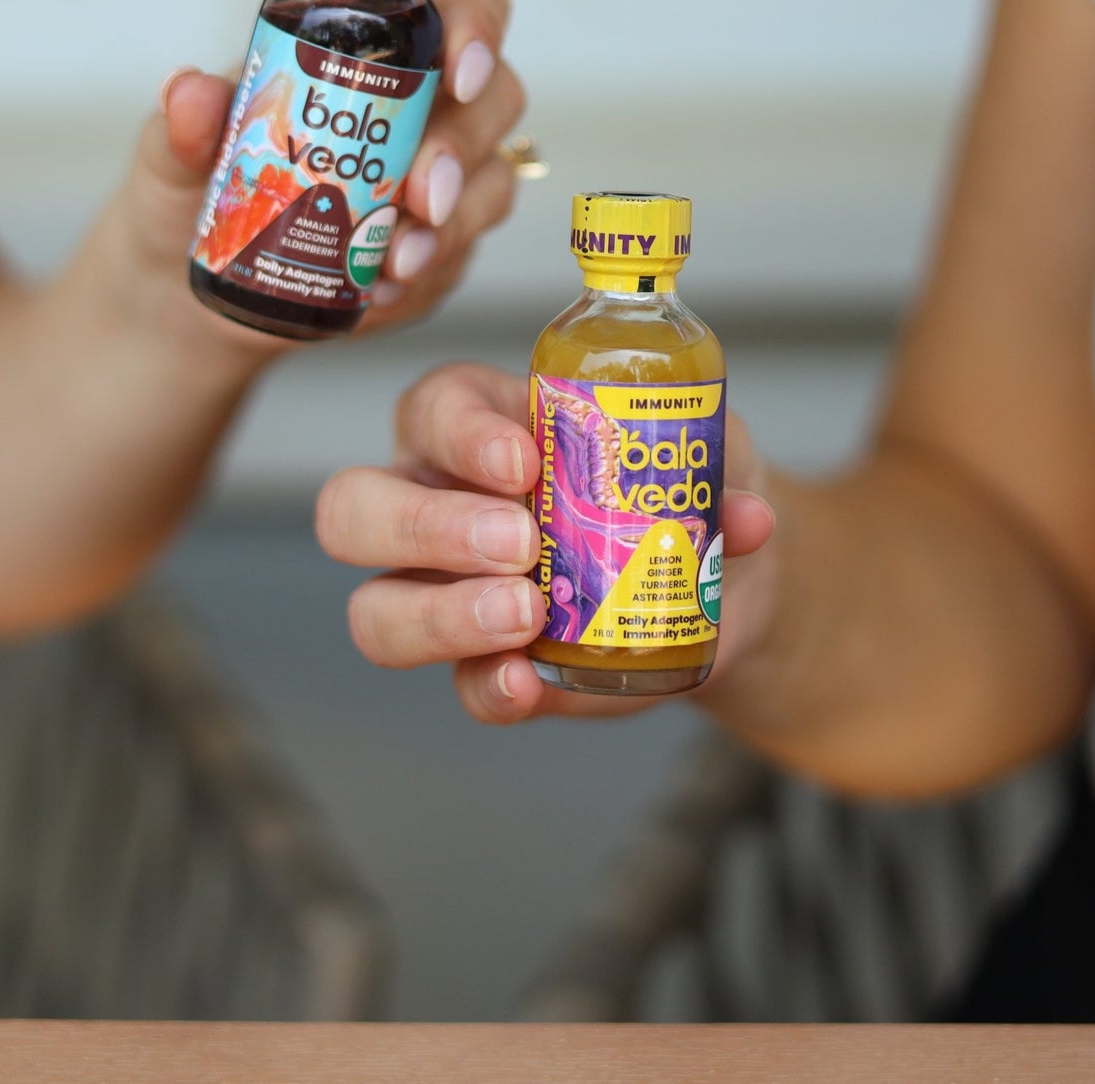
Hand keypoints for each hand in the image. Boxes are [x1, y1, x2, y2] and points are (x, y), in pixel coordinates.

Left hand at [115, 0, 523, 361]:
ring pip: (491, 183)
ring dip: (452, 225)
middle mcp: (421, 103)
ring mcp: (439, 177)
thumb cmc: (198, 194)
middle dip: (461, 149)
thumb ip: (182, 125)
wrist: (204, 284)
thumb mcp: (172, 155)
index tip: (458, 73)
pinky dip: (427, 274)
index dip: (478, 23)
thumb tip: (188, 93)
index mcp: (370, 42)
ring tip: (394, 263)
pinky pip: (461, 255)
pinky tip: (380, 292)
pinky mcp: (438, 244)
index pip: (461, 1)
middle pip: (494, 98)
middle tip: (418, 198)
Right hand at [318, 363, 777, 722]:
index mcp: (474, 424)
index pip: (429, 409)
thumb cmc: (680, 486)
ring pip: (376, 608)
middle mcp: (433, 502)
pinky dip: (490, 685)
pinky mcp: (485, 664)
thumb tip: (738, 517)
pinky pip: (459, 684)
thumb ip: (712, 470)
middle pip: (356, 507)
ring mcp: (443, 592)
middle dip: (427, 526)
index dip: (460, 434)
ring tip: (524, 614)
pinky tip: (529, 680)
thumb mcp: (705, 453)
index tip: (523, 460)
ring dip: (442, 614)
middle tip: (518, 544)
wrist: (719, 581)